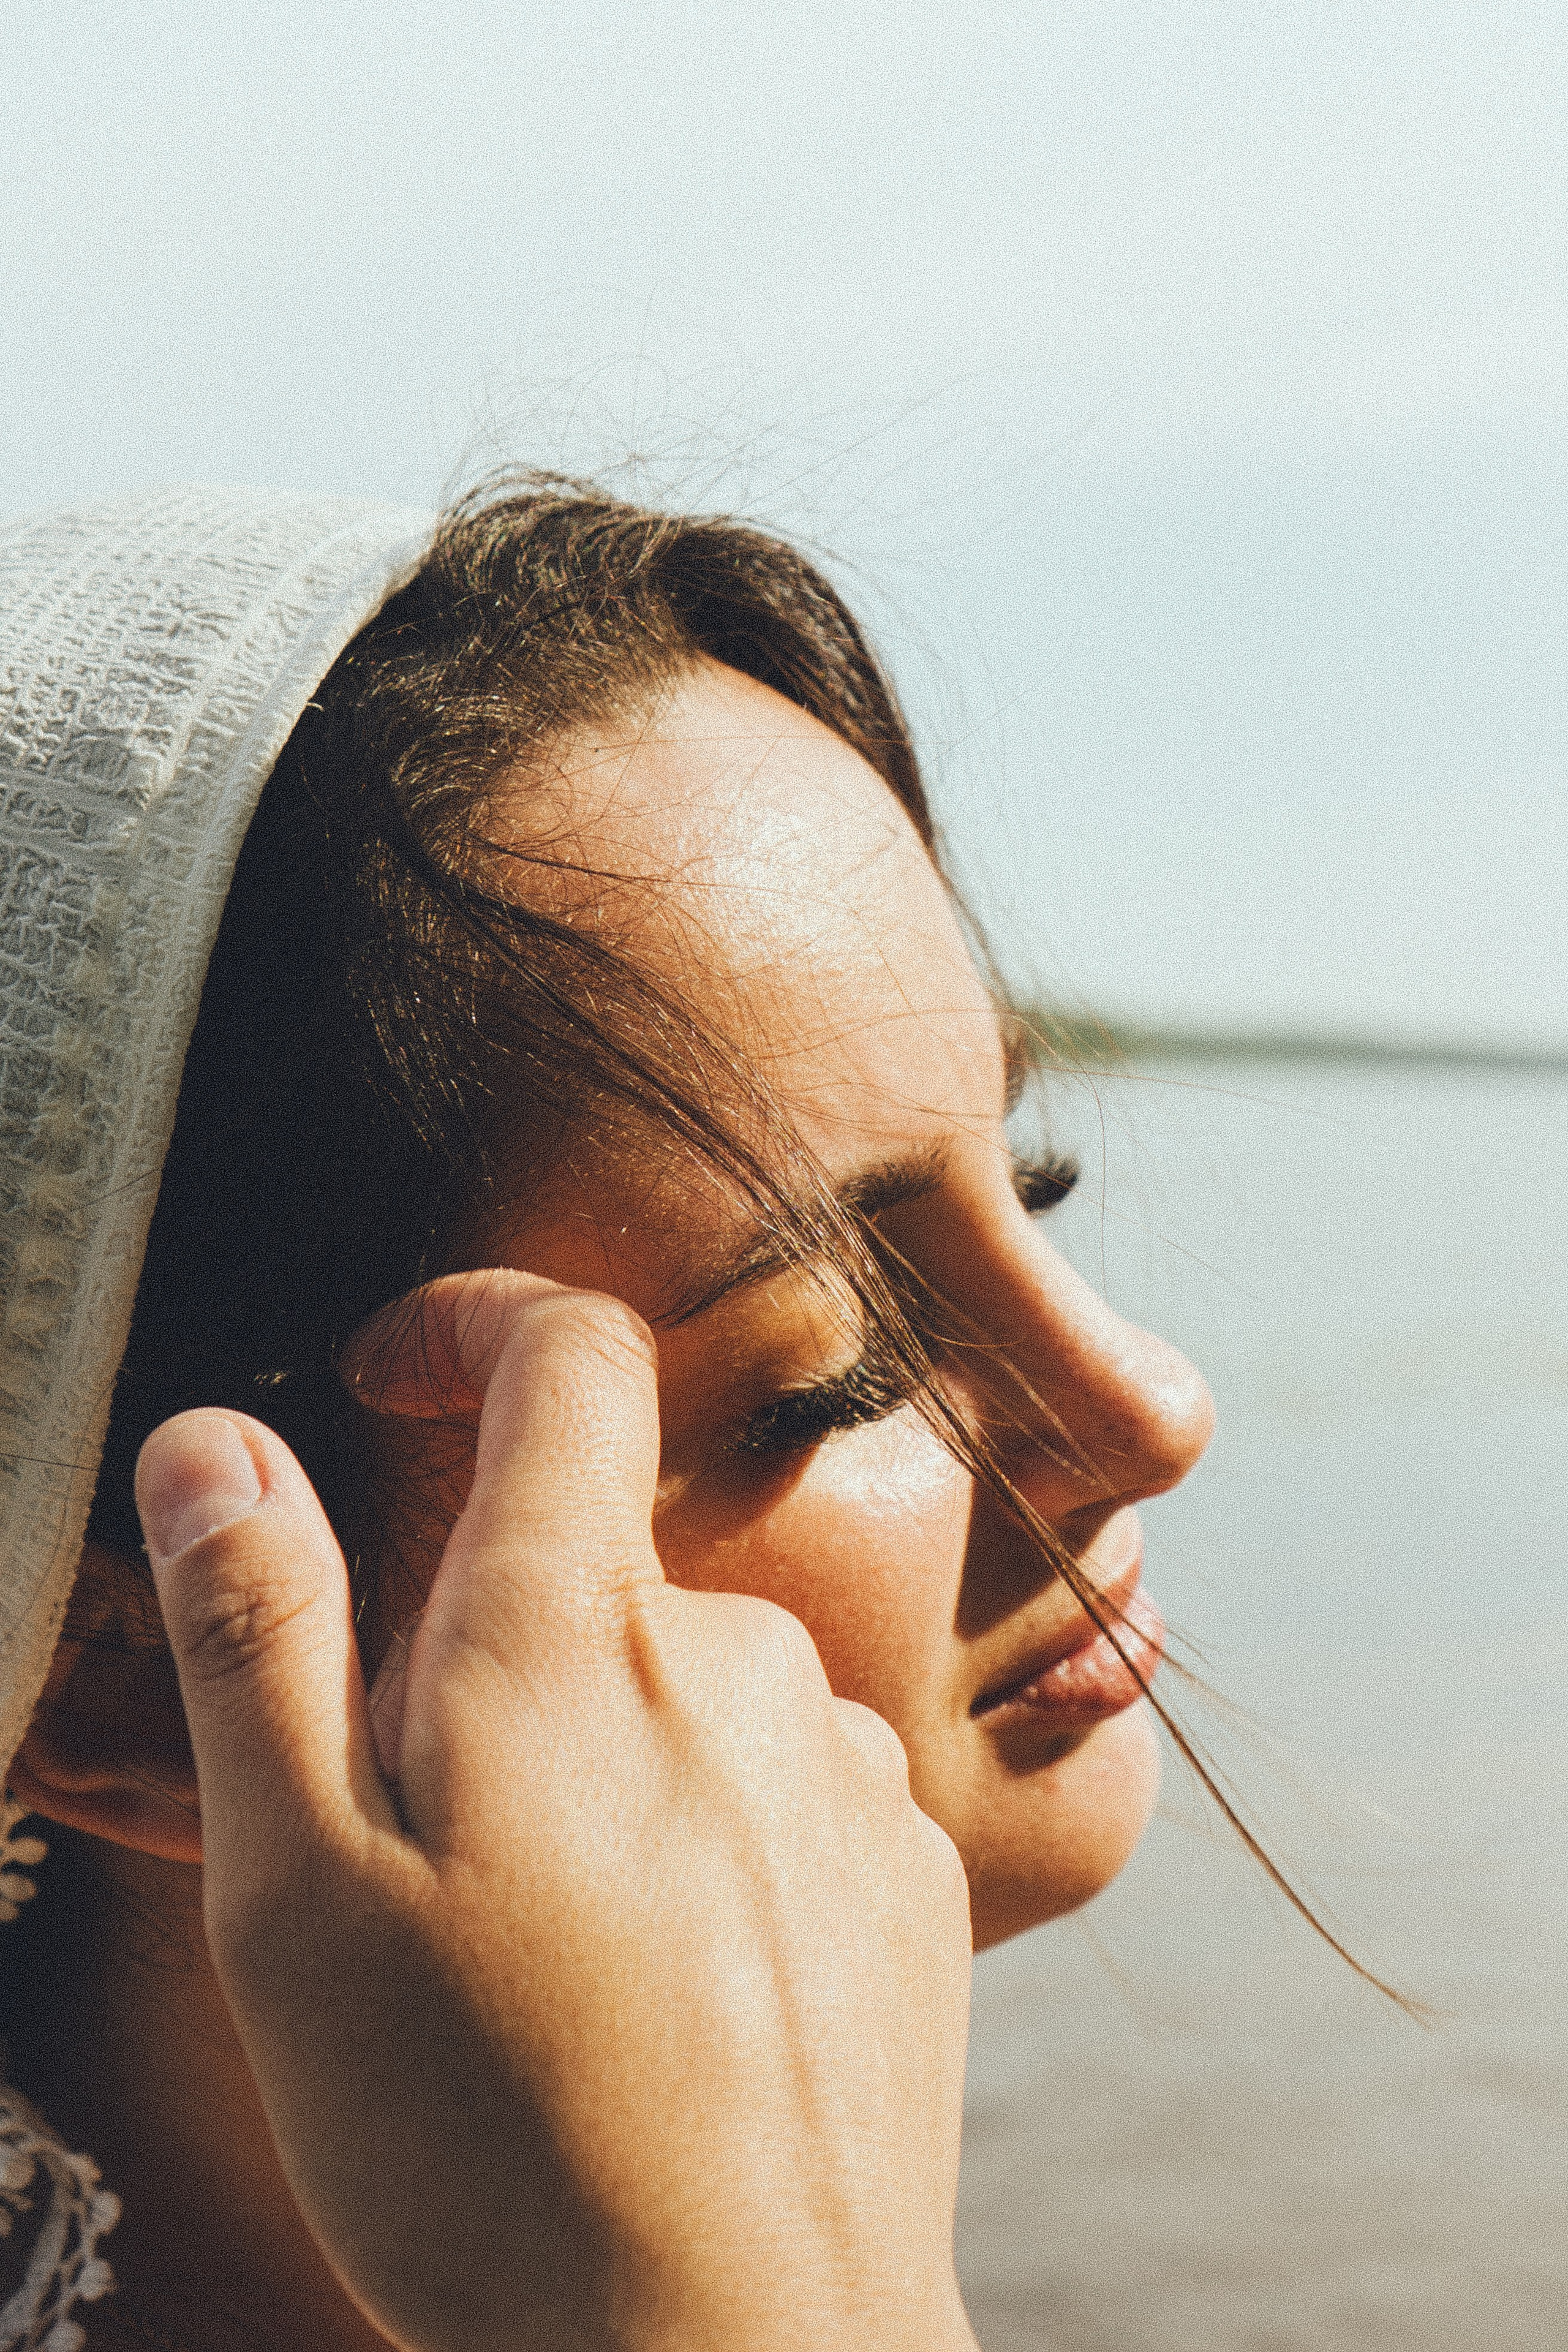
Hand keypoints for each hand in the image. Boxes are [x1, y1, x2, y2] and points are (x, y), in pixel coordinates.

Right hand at [136, 1272, 976, 2351]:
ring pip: (681, 1691)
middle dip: (487, 1651)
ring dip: (596, 1767)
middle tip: (421, 1851)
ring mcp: (845, 1763)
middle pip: (593, 1565)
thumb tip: (222, 1447)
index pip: (569, 1353)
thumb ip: (259, 1637)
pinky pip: (775, 1790)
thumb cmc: (484, 2141)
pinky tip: (656, 2003)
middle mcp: (742, 1658)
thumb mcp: (297, 1891)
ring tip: (540, 1965)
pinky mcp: (910, 1869)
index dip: (474, 1321)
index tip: (391, 1376)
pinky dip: (699, 1846)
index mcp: (573, 1631)